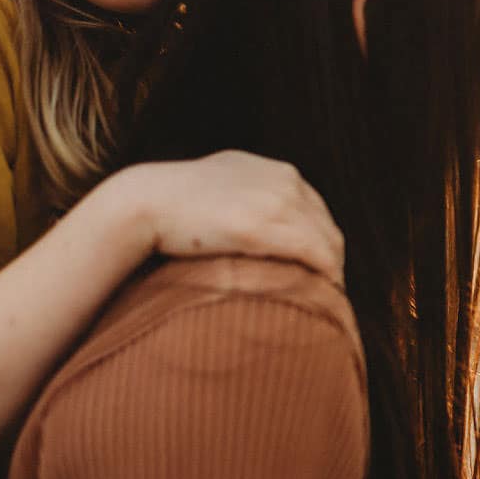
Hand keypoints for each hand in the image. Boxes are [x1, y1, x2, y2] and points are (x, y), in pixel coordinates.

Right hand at [143, 150, 345, 287]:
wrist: (147, 201)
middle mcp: (284, 181)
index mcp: (277, 172)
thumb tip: (255, 233)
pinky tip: (320, 299)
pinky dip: (324, 278)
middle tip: (327, 300)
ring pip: (327, 245)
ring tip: (323, 306)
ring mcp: (275, 201)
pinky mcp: (262, 226)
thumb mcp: (223, 190)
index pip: (318, 213)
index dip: (322, 247)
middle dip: (331, 265)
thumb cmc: (177, 205)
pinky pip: (314, 256)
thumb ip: (248, 202)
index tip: (318, 276)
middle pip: (328, 230)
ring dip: (331, 277)